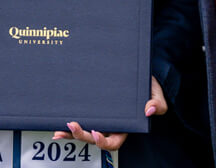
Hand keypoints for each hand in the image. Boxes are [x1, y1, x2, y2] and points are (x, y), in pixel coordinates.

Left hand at [51, 77, 168, 150]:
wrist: (140, 73)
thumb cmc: (148, 86)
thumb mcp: (157, 94)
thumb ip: (157, 103)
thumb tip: (149, 110)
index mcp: (125, 127)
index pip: (114, 142)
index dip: (103, 141)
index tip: (95, 132)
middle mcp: (110, 126)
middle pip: (94, 139)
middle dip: (81, 135)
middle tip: (72, 125)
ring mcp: (100, 118)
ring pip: (84, 132)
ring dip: (70, 133)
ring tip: (59, 130)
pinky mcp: (92, 108)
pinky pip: (80, 118)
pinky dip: (68, 123)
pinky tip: (57, 122)